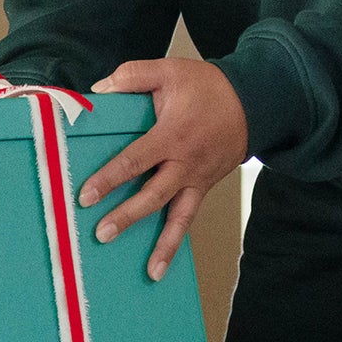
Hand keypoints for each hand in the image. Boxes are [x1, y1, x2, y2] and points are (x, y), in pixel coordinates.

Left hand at [79, 57, 247, 278]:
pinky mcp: (204, 187)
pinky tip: (163, 263)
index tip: (86, 195)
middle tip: (103, 234)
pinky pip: (190, 217)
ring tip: (150, 271)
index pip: (134, 161)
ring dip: (165, 246)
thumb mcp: (170, 70)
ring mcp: (198, 180)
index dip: (109, 179)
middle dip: (128, 216)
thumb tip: (99, 91)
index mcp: (172, 135)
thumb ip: (132, 76)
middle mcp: (185, 164)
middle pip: (154, 196)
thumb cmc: (209, 87)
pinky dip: (178, 240)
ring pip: (180, 218)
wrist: (255, 102)